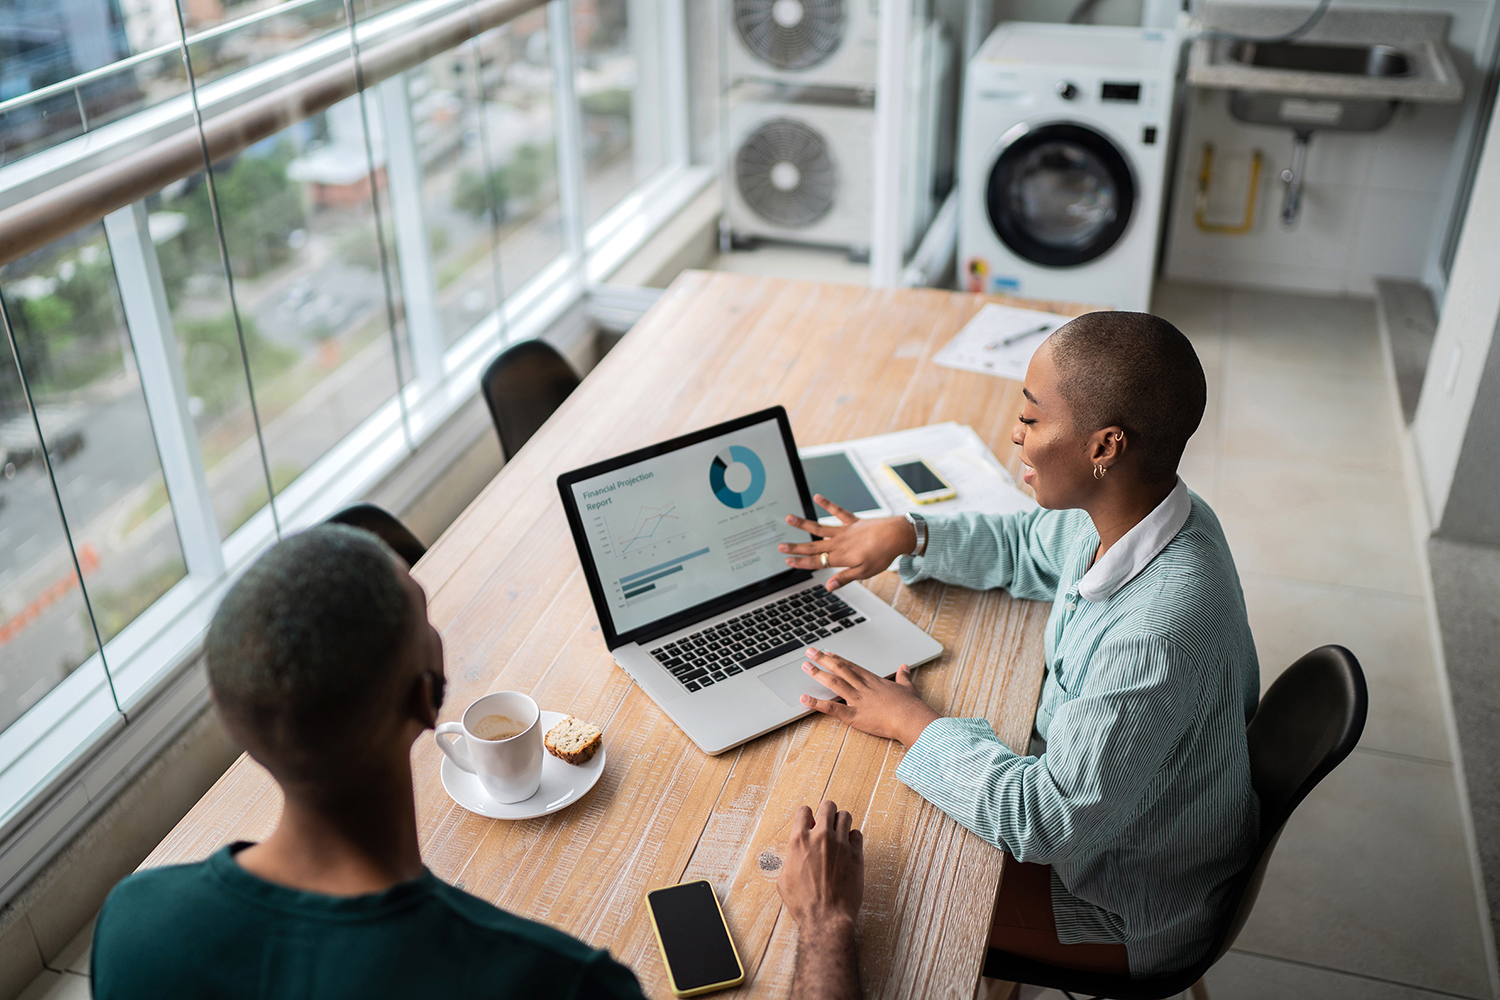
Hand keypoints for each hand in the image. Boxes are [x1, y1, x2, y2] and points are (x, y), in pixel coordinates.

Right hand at [777, 800, 863, 931]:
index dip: (806, 815)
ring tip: (838, 833)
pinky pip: (857, 834)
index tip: (808, 823)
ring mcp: (840, 844)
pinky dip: (852, 838)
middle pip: (828, 806)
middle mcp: (820, 837)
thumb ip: (790, 859)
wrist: (826, 918)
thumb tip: (794, 854)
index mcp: (799, 841)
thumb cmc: (803, 903)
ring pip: (845, 815)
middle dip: (826, 812)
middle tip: (826, 823)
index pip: (804, 810)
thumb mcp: (784, 880)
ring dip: (841, 822)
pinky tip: (848, 848)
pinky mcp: (856, 854)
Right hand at [779, 496, 916, 590]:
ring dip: (803, 523)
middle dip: (795, 547)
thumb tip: (828, 587)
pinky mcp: (852, 521)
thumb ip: (844, 578)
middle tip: (779, 545)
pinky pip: (838, 511)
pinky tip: (817, 497)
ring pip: (819, 527)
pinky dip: (827, 504)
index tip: (787, 561)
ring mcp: (844, 530)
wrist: (896, 536)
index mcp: (840, 557)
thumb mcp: (864, 572)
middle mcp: (838, 543)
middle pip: (813, 546)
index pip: (816, 562)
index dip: (800, 562)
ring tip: (789, 518)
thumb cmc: (882, 555)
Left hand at [799, 648, 940, 745]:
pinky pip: (832, 709)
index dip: (839, 659)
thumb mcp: (909, 688)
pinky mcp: (854, 715)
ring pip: (834, 683)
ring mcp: (857, 700)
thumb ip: (903, 677)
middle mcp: (863, 687)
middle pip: (840, 670)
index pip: (852, 667)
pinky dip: (817, 704)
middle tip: (810, 652)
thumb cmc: (912, 706)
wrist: (911, 718)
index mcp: (874, 681)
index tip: (828, 653)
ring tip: (805, 666)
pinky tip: (804, 699)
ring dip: (818, 674)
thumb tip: (904, 667)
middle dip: (823, 660)